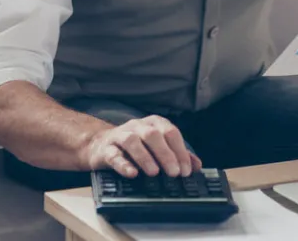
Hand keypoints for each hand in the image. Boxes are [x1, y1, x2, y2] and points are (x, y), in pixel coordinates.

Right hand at [81, 115, 201, 177]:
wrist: (100, 146)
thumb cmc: (134, 148)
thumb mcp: (157, 148)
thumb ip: (177, 155)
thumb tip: (196, 166)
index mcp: (154, 124)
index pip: (171, 133)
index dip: (180, 151)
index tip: (186, 170)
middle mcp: (137, 126)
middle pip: (153, 135)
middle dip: (166, 154)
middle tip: (174, 173)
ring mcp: (120, 136)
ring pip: (132, 141)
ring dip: (145, 157)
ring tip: (154, 172)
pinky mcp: (106, 149)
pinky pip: (114, 155)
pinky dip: (123, 164)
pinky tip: (132, 173)